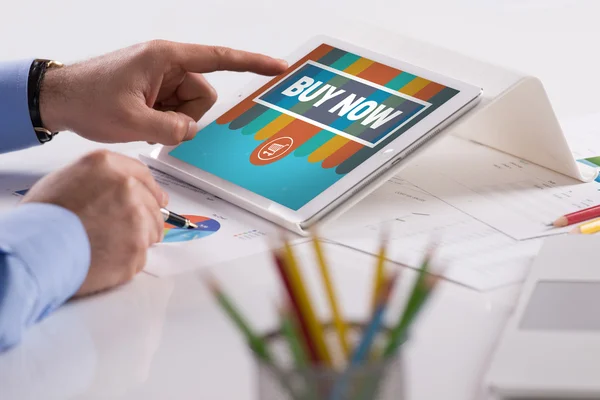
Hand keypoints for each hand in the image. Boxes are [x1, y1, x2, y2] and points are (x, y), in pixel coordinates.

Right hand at [21, 150, 166, 295]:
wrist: (36, 251)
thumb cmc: (43, 219)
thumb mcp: (67, 179)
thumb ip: (101, 180)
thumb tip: (124, 188)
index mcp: (108, 166)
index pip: (143, 175)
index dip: (151, 190)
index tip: (158, 199)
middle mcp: (127, 187)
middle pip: (152, 204)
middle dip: (144, 219)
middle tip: (123, 231)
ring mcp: (136, 217)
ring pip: (152, 230)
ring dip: (137, 239)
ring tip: (107, 246)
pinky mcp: (137, 246)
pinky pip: (141, 255)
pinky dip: (128, 260)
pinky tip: (106, 258)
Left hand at [39, 40, 287, 144]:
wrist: (58, 98)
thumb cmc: (88, 99)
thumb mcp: (132, 121)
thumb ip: (172, 129)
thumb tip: (191, 130)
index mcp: (166, 58)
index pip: (219, 58)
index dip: (252, 63)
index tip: (278, 67)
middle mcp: (168, 63)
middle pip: (203, 94)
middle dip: (186, 115)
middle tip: (155, 122)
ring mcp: (162, 76)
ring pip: (191, 106)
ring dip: (173, 120)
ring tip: (143, 121)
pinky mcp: (155, 88)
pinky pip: (177, 108)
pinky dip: (165, 120)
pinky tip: (142, 121)